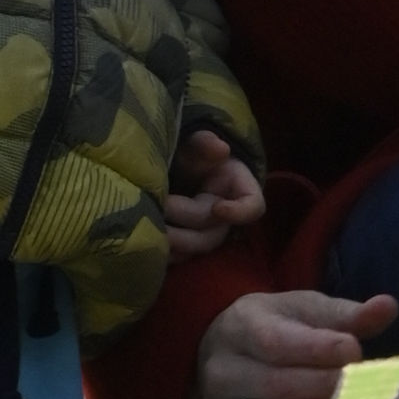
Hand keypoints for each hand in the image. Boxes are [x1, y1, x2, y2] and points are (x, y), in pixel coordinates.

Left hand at [160, 126, 267, 263]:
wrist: (174, 165)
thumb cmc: (192, 152)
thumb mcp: (197, 143)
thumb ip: (205, 143)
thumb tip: (220, 148)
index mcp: (237, 189)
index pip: (253, 207)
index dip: (239, 212)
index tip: (218, 207)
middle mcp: (224, 217)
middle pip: (213, 235)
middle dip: (187, 229)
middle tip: (161, 210)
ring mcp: (205, 233)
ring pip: (194, 249)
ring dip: (173, 244)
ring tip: (147, 229)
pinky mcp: (186, 243)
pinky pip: (178, 255)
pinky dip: (162, 252)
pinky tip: (145, 242)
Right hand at [192, 281, 391, 398]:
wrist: (236, 360)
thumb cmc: (282, 330)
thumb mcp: (309, 312)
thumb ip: (347, 314)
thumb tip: (388, 307)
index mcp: (239, 327)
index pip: (274, 341)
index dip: (319, 349)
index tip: (354, 350)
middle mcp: (223, 372)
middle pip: (275, 385)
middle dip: (326, 387)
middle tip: (359, 384)